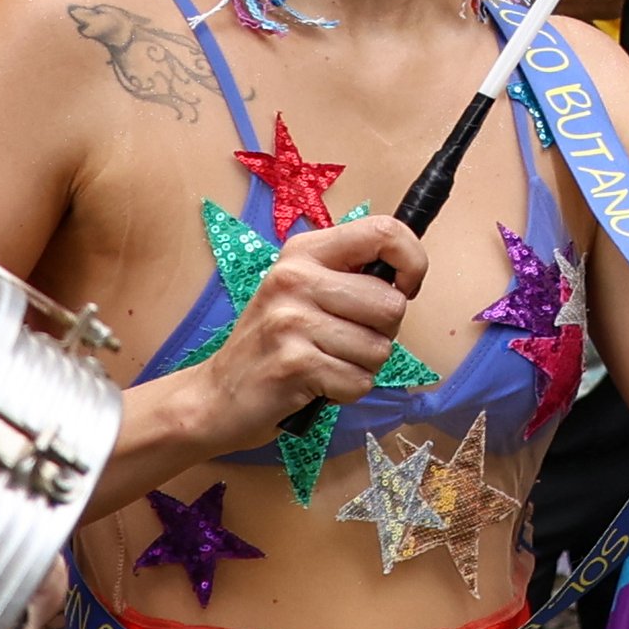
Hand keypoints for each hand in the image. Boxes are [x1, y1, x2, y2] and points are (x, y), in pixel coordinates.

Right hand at [187, 215, 423, 450]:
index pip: (385, 232)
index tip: (404, 288)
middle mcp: (295, 278)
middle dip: (383, 333)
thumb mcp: (304, 291)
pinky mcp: (293, 364)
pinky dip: (346, 391)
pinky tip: (315, 384)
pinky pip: (360, 381)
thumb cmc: (272, 344)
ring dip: (361, 366)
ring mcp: (291, 320)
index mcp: (304, 252)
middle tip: (344, 341)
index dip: (413, 263)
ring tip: (324, 362)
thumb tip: (408, 274)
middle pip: (392, 304)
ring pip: (380, 348)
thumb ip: (352, 276)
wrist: (215, 396)